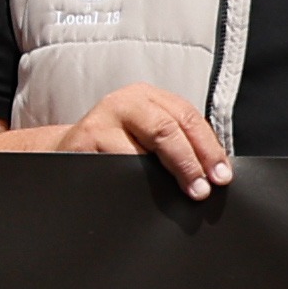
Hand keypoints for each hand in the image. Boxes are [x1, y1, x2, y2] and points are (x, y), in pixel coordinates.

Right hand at [58, 84, 234, 195]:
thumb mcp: (147, 133)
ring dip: (164, 174)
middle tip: (202, 189)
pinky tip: (145, 190)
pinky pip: (116, 165)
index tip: (221, 175)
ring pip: (141, 149)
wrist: (66, 151)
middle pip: (167, 129)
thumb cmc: (115, 146)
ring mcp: (101, 120)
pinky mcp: (82, 141)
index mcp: (148, 96)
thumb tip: (212, 171)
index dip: (208, 148)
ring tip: (184, 192)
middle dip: (190, 162)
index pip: (188, 118)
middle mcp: (125, 102)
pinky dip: (133, 179)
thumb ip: (176, 141)